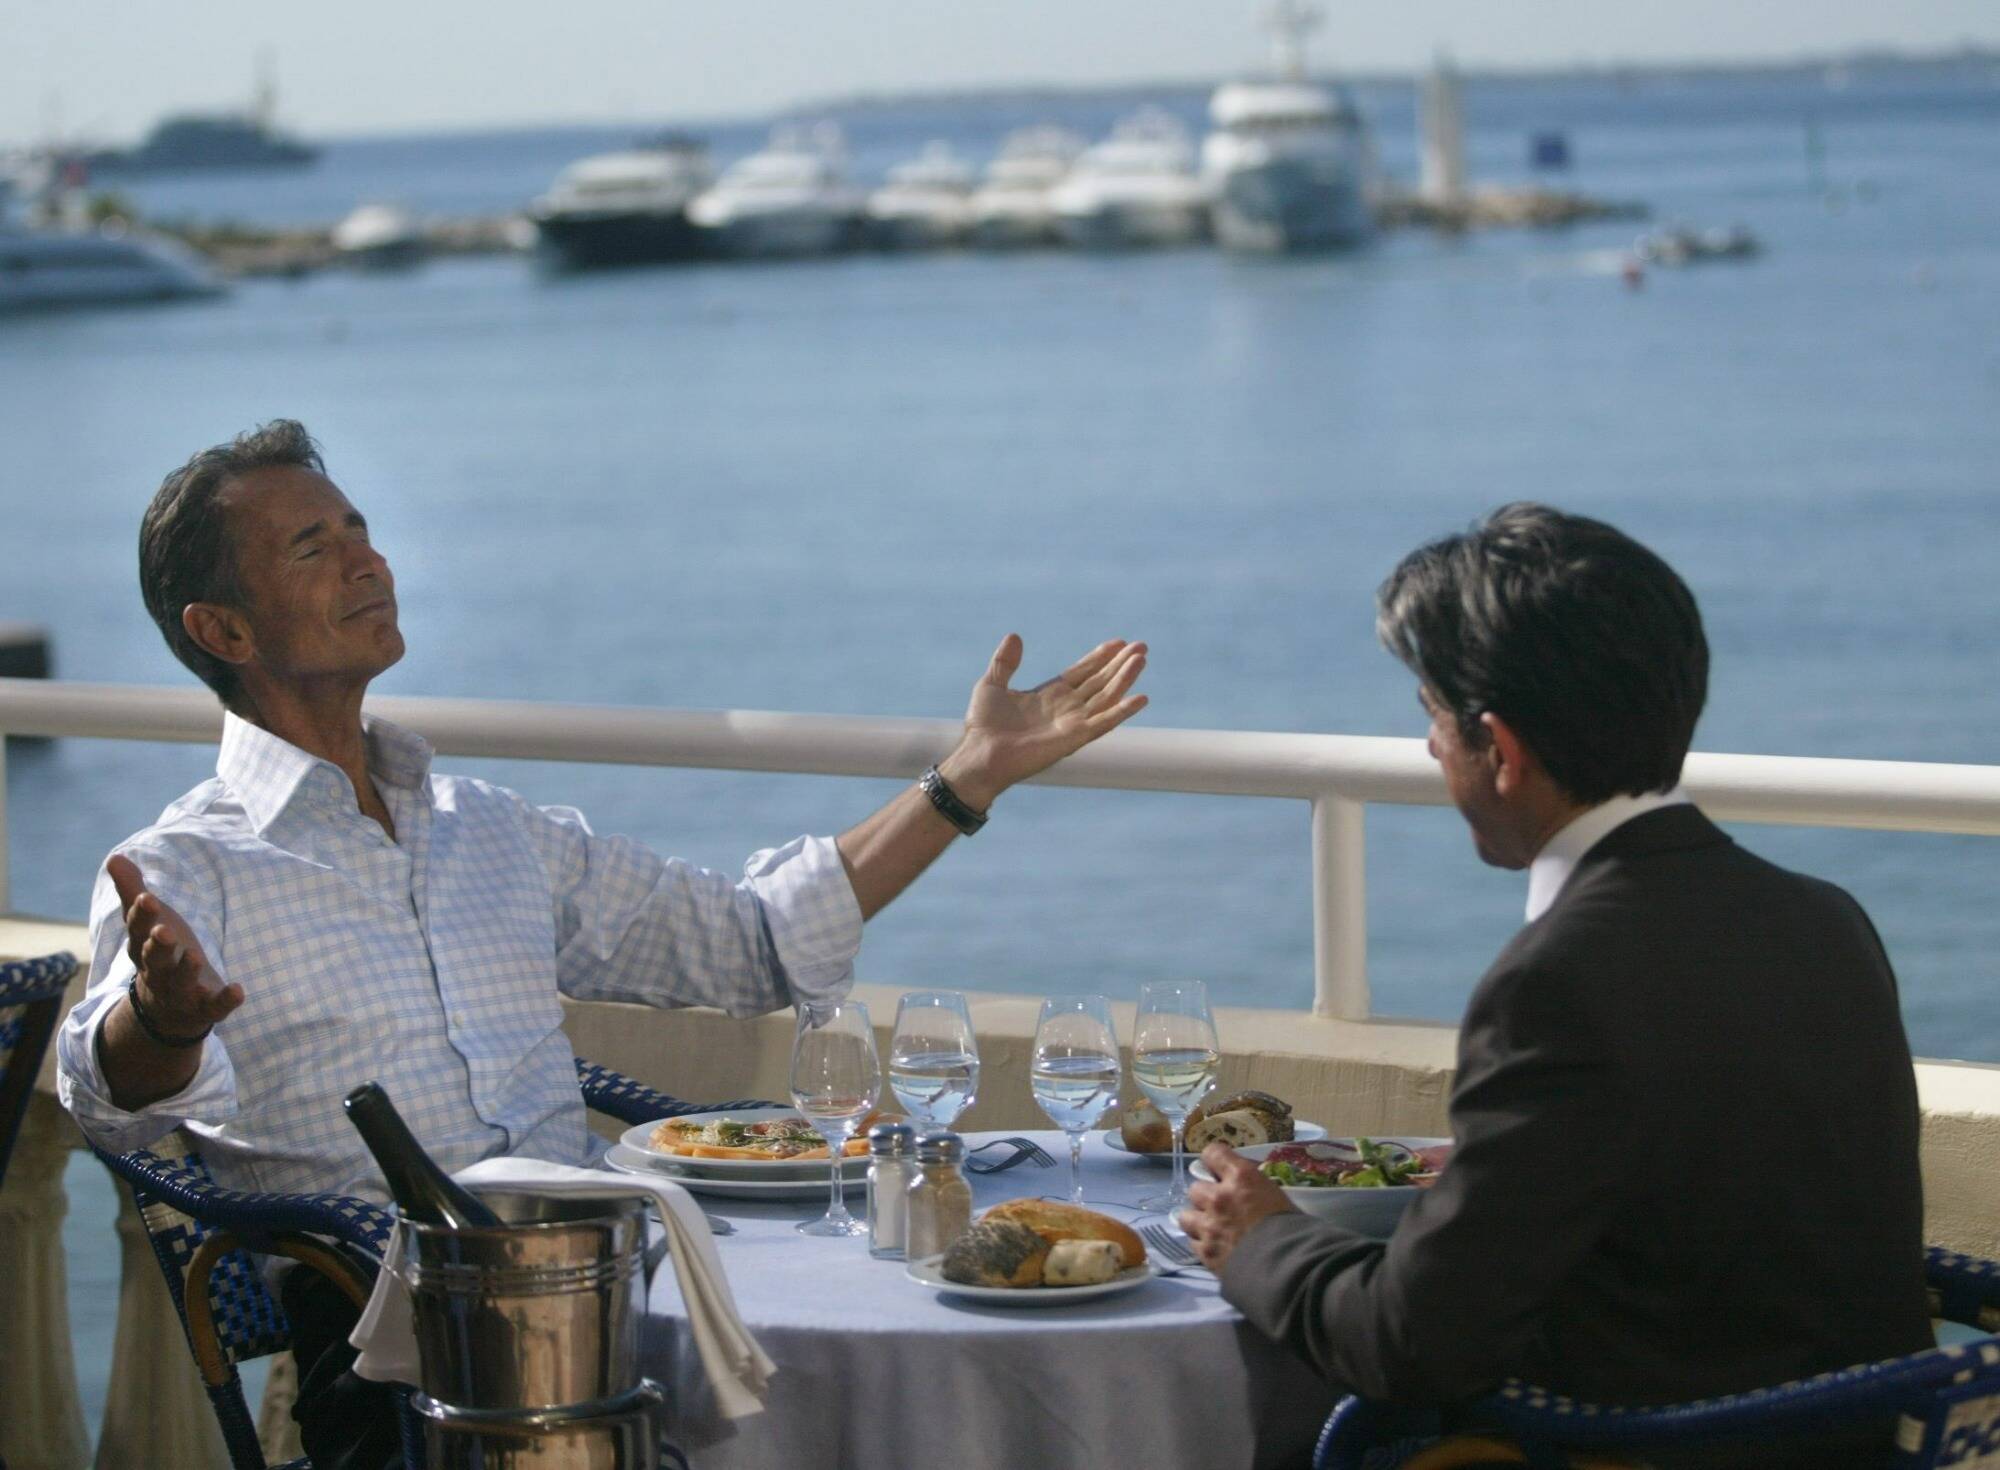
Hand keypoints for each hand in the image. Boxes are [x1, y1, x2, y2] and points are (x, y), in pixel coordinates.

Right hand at [107, 853, 243, 1038]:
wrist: (167, 1011)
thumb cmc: (159, 954)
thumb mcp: (148, 924)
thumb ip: (133, 892)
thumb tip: (115, 856)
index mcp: (142, 948)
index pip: (138, 930)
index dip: (142, 915)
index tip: (146, 897)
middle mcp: (158, 972)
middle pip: (153, 959)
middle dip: (158, 945)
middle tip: (164, 930)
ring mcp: (181, 993)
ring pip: (180, 983)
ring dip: (187, 970)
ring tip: (195, 956)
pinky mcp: (204, 1008)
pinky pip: (214, 1007)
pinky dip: (224, 1001)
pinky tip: (238, 990)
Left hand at [941, 635, 1148, 808]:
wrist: (980, 754)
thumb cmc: (983, 726)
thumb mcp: (991, 685)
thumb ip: (1005, 662)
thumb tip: (1014, 636)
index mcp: (1050, 694)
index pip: (1083, 672)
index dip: (1100, 657)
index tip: (1119, 642)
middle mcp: (1066, 707)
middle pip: (1100, 681)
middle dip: (1120, 664)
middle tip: (1141, 646)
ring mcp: (1073, 723)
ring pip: (1107, 696)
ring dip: (1125, 678)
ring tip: (1141, 659)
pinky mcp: (1075, 738)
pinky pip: (1104, 723)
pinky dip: (1123, 711)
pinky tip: (1140, 698)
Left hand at [1178, 1142, 1297, 1271]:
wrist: (1288, 1266)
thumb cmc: (1293, 1228)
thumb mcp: (1278, 1196)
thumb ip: (1257, 1188)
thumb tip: (1251, 1187)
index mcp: (1241, 1177)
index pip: (1213, 1153)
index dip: (1214, 1161)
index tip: (1218, 1168)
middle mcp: (1218, 1197)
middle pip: (1195, 1188)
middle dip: (1205, 1196)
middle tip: (1219, 1205)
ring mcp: (1208, 1225)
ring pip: (1185, 1215)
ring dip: (1196, 1219)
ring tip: (1209, 1227)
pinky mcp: (1205, 1252)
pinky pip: (1192, 1242)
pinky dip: (1201, 1243)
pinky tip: (1213, 1247)